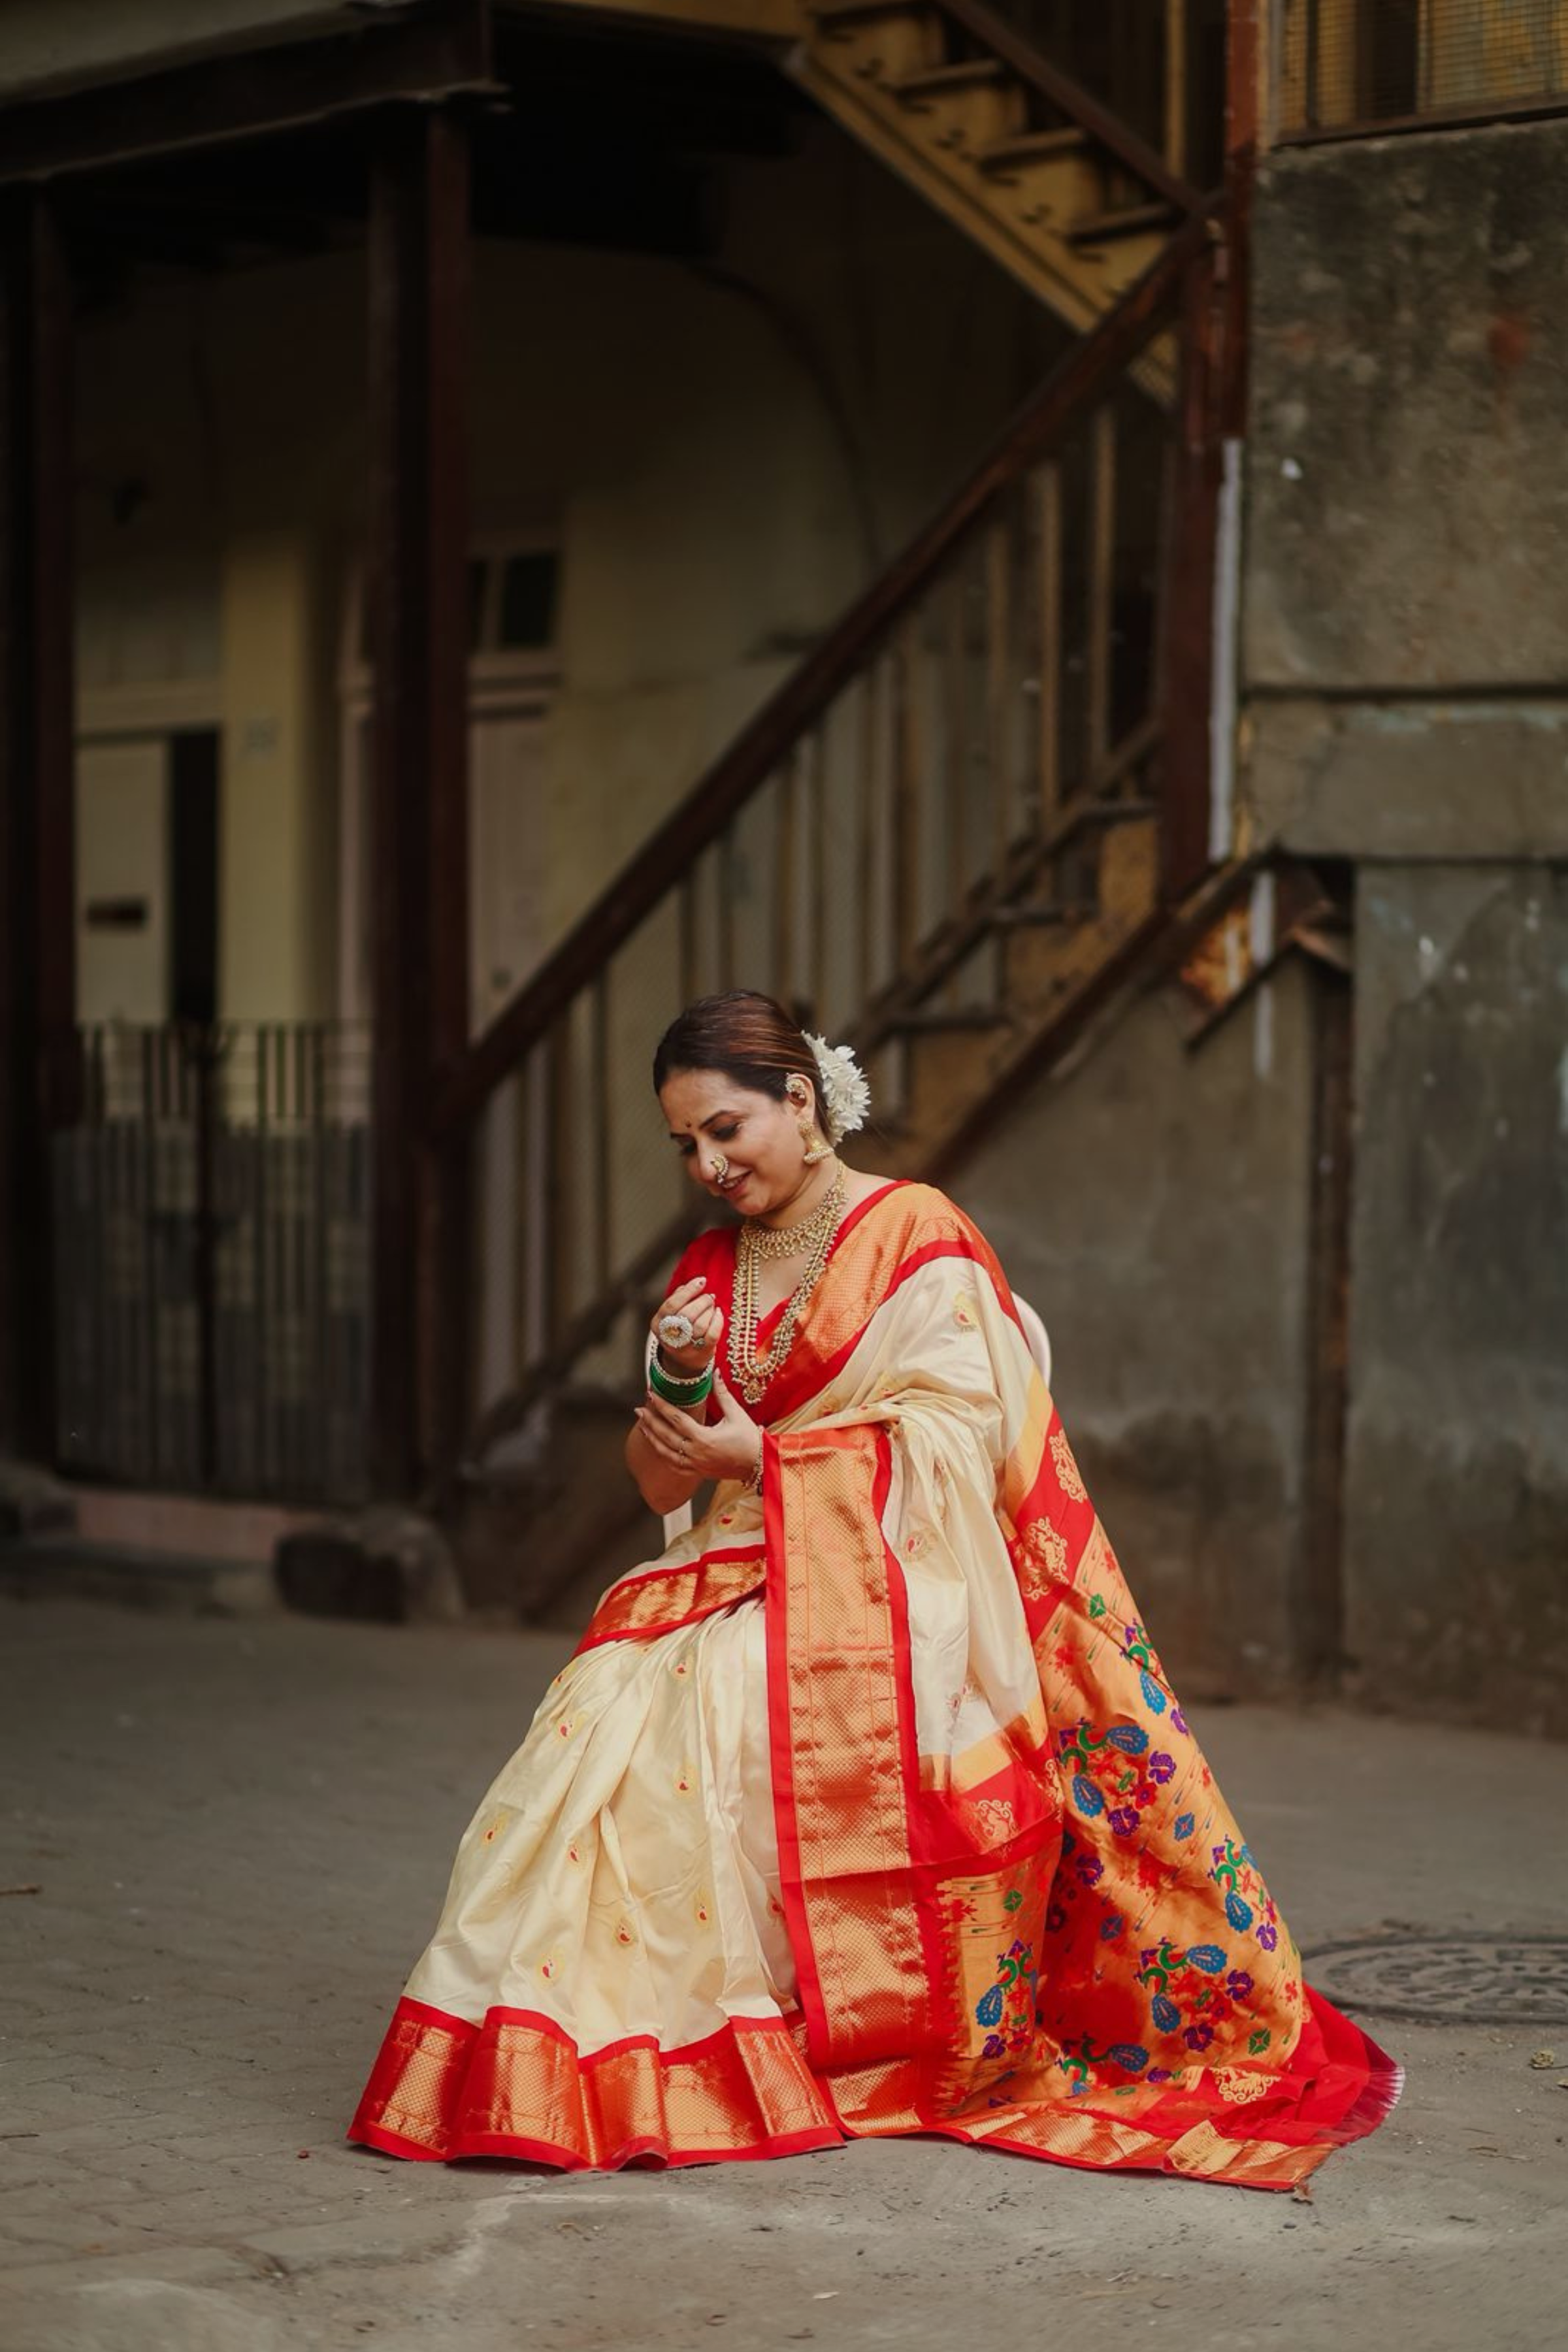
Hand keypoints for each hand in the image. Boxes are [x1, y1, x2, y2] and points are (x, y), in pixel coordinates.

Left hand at [635, 1367, 761, 1488]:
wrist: (759, 1464)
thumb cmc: (750, 1439)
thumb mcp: (736, 1414)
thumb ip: (722, 1393)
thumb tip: (714, 1372)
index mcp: (704, 1438)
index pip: (676, 1419)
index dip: (662, 1406)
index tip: (651, 1395)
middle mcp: (696, 1453)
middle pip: (666, 1436)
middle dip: (651, 1421)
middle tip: (639, 1409)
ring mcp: (695, 1465)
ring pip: (666, 1453)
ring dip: (652, 1439)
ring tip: (642, 1426)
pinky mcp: (698, 1472)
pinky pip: (674, 1465)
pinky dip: (663, 1455)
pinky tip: (657, 1446)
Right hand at [650, 1277, 722, 1377]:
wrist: (683, 1360)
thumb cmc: (678, 1329)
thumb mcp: (672, 1314)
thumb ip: (678, 1297)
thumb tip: (690, 1285)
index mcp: (658, 1324)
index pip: (672, 1305)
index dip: (688, 1291)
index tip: (701, 1281)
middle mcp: (669, 1337)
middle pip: (687, 1314)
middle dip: (702, 1301)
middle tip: (709, 1296)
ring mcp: (685, 1347)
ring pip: (699, 1324)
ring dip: (709, 1310)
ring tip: (712, 1305)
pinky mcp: (701, 1352)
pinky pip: (712, 1334)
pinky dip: (718, 1321)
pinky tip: (718, 1313)